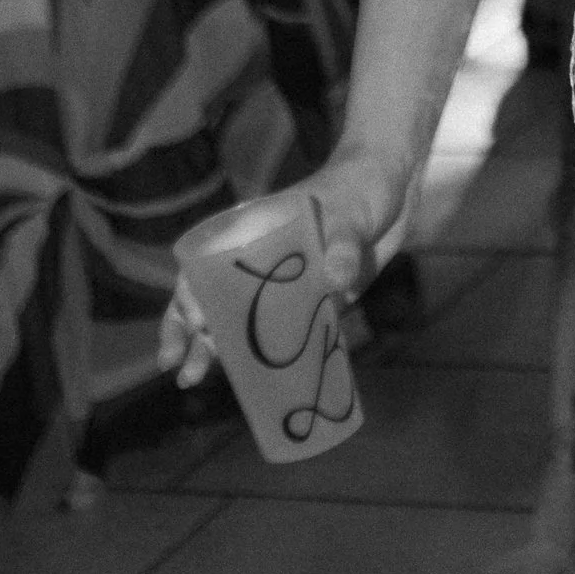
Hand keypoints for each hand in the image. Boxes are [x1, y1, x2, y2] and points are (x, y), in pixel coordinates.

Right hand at [156, 145, 406, 386]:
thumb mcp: (350, 214)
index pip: (205, 263)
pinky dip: (257, 356)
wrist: (397, 196)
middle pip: (209, 296)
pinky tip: (245, 384)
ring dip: (211, 348)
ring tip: (189, 379)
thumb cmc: (360, 189)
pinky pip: (273, 333)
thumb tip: (336, 281)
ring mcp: (278, 284)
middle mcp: (255, 259)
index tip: (196, 324)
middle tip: (178, 368)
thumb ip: (343, 244)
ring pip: (233, 319)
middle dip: (187, 331)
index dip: (190, 294)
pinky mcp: (305, 304)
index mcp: (251, 229)